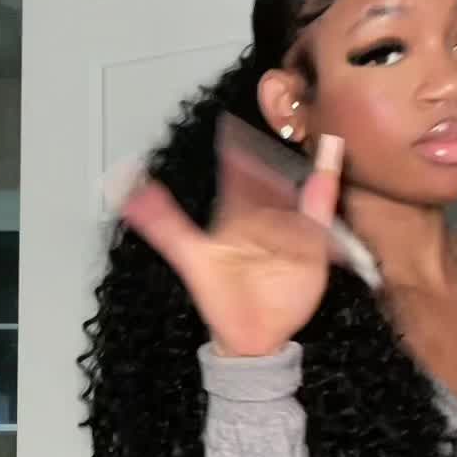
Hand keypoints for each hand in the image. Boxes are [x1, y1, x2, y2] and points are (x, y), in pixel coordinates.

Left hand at [119, 119, 344, 357]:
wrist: (250, 338)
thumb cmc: (220, 299)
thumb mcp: (190, 258)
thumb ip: (162, 225)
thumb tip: (127, 195)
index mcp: (237, 216)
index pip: (238, 174)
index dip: (236, 150)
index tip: (232, 123)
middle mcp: (265, 218)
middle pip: (273, 177)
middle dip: (279, 152)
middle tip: (287, 118)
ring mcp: (290, 231)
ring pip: (300, 191)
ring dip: (308, 167)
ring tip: (318, 140)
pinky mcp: (312, 247)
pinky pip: (321, 215)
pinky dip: (326, 191)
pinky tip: (329, 169)